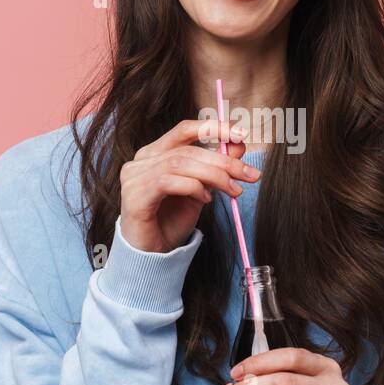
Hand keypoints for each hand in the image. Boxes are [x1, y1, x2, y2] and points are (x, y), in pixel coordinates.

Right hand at [119, 117, 259, 252]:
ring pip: (181, 163)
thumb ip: (214, 167)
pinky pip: (168, 182)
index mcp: (155, 153)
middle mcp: (142, 160)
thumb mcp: (200, 190)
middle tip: (249, 174)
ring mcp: (135, 177)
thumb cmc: (171, 222)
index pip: (184, 130)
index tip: (240, 135)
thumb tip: (239, 145)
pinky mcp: (135, 195)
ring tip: (233, 190)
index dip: (213, 129)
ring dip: (214, 175)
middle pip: (188, 150)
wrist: (151, 255)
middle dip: (223, 161)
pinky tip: (206, 199)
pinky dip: (193, 187)